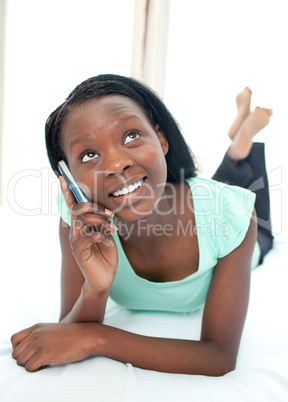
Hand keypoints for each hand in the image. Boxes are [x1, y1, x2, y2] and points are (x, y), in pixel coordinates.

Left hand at [11, 322, 97, 371]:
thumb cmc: (73, 336)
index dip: (18, 350)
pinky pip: (29, 367)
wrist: (87, 336)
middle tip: (37, 360)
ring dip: (30, 365)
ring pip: (21, 362)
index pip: (14, 339)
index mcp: (36, 327)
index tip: (28, 354)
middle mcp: (35, 334)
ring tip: (43, 362)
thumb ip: (39, 335)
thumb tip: (29, 350)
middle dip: (25, 360)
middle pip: (16, 353)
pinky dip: (36, 369)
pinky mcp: (45, 353)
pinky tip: (47, 364)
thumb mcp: (52, 330)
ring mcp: (39, 343)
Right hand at [60, 177, 117, 294]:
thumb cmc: (105, 254)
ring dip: (101, 222)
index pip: (72, 205)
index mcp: (81, 225)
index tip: (63, 178)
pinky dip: (99, 236)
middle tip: (110, 214)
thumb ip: (102, 222)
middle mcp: (75, 231)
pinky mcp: (79, 251)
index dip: (67, 192)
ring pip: (83, 221)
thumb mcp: (106, 234)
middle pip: (78, 209)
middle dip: (95, 207)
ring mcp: (75, 241)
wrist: (104, 278)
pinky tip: (106, 241)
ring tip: (112, 230)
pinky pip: (86, 236)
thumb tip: (105, 210)